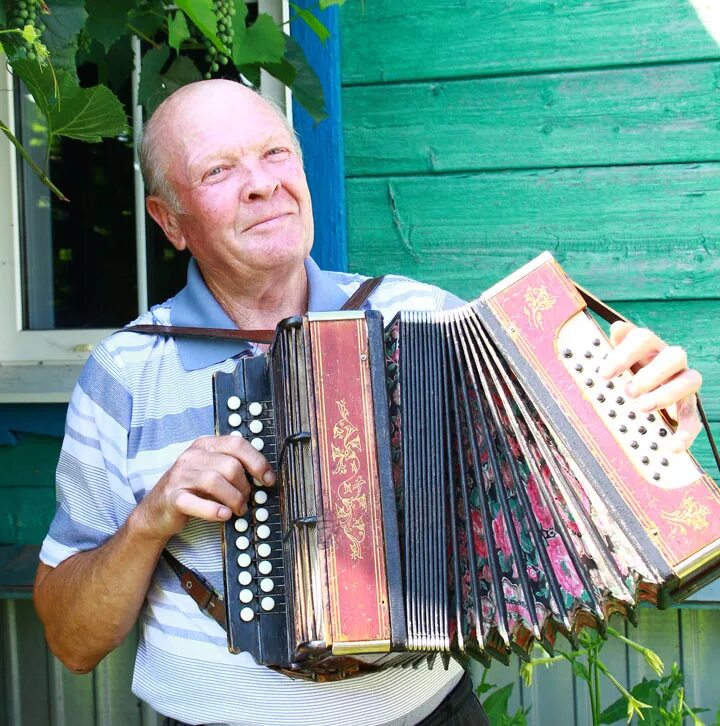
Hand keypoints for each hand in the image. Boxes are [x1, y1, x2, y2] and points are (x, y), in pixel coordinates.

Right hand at [132, 435, 275, 541]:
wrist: (157, 510)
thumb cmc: (192, 489)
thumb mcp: (212, 470)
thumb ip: (234, 466)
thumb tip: (265, 475)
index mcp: (205, 444)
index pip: (237, 444)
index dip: (258, 462)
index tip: (268, 479)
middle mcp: (192, 456)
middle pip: (230, 466)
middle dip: (245, 487)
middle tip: (246, 500)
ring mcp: (180, 475)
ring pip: (216, 482)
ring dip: (234, 499)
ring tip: (237, 510)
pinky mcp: (173, 497)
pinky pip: (196, 502)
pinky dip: (214, 510)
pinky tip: (224, 515)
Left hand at [597, 321, 702, 450]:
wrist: (643, 392)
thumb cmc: (626, 372)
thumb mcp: (616, 362)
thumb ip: (615, 347)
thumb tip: (616, 328)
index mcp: (649, 346)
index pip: (643, 337)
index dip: (624, 353)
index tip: (604, 374)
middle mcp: (670, 360)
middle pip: (674, 356)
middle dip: (651, 374)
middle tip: (628, 391)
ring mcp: (683, 381)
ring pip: (690, 381)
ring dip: (666, 395)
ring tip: (642, 408)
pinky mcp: (689, 406)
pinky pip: (693, 418)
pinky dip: (684, 433)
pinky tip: (673, 445)